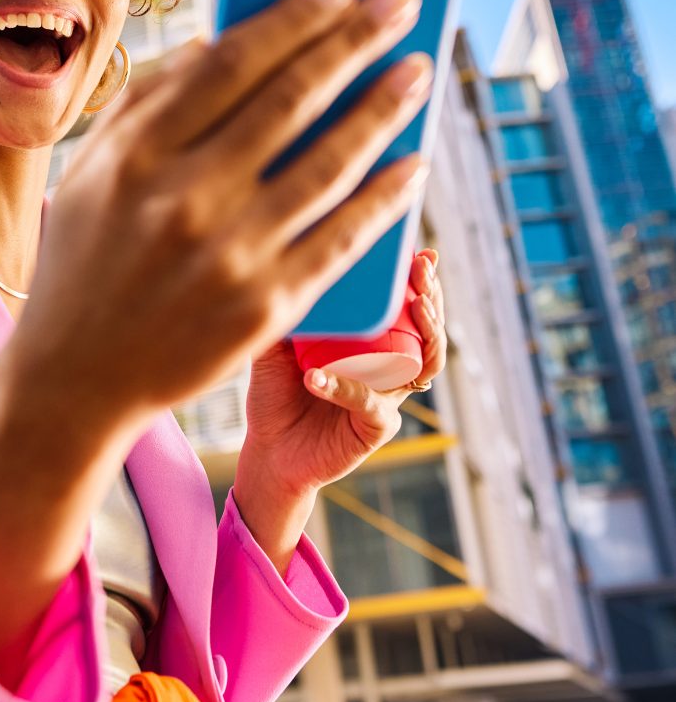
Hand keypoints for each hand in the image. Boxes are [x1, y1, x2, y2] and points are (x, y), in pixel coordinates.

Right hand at [1, 0, 432, 437]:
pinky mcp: (266, 307)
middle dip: (357, 39)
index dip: (296, 14)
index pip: (233, 62)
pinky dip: (385, 196)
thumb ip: (144, 103)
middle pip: (291, 99)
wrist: (73, 377)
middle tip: (403, 1)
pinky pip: (342, 238)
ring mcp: (229, 255)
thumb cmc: (82, 262)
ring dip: (384, 107)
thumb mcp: (89, 173)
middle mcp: (184, 198)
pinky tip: (412, 162)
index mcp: (136, 154)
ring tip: (417, 72)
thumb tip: (210, 43)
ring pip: (330, 163)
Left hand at [233, 249, 446, 565]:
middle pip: (428, 329)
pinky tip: (316, 376)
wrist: (268, 450)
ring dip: (426, 333)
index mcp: (371, 343)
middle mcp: (387, 367)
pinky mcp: (376, 427)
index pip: (405, 306)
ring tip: (415, 306)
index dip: (420, 280)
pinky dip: (346, 387)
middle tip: (423, 270)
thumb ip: (283, 309)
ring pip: (425, 363)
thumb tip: (280, 263)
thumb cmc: (275, 393)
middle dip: (432, 294)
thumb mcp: (274, 342)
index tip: (421, 251)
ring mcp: (387, 396)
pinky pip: (369, 402)